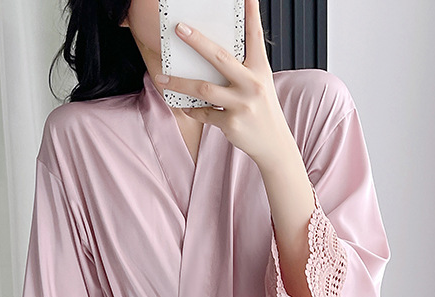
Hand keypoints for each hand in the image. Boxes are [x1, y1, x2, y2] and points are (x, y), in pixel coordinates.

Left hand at [156, 0, 294, 166]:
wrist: (274, 144)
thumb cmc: (263, 110)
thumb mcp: (259, 85)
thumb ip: (242, 70)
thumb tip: (213, 55)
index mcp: (260, 70)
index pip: (255, 37)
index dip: (252, 15)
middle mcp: (252, 84)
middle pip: (220, 58)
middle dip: (197, 41)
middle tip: (179, 28)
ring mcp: (242, 104)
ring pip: (203, 88)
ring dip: (179, 82)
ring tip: (161, 77)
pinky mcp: (232, 123)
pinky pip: (205, 112)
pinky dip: (193, 109)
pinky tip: (185, 106)